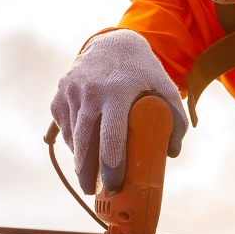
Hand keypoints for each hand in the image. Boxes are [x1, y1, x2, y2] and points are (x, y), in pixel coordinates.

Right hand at [50, 29, 187, 193]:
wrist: (112, 42)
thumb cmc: (142, 71)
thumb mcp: (165, 87)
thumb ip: (175, 118)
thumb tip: (171, 153)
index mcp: (117, 92)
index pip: (111, 136)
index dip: (111, 165)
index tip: (113, 184)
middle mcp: (90, 92)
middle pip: (85, 143)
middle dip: (86, 172)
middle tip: (92, 191)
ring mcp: (71, 93)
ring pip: (73, 137)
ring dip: (80, 158)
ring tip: (90, 172)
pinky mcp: (59, 96)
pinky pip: (63, 127)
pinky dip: (72, 142)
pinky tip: (81, 150)